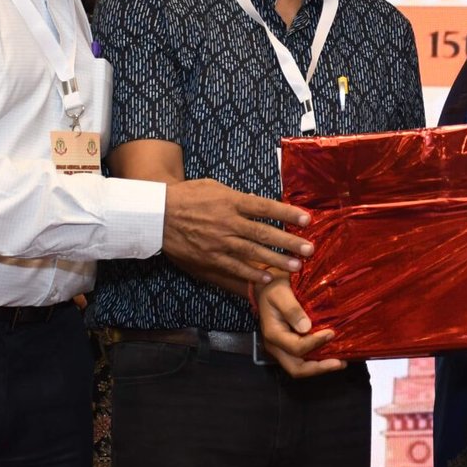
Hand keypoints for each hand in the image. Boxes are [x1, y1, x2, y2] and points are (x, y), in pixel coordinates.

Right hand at [162, 179, 312, 286]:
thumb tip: (259, 204)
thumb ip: (238, 197)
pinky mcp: (209, 257)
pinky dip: (251, 274)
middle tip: (309, 249)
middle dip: (289, 242)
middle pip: (264, 233)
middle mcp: (228, 222)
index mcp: (231, 201)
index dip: (287, 213)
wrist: (158, 213)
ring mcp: (219, 242)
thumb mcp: (215, 188)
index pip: (265, 208)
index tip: (307, 219)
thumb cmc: (188, 196)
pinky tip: (267, 278)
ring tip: (296, 267)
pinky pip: (234, 268)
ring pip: (253, 253)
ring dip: (276, 262)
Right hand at [256, 276, 346, 377]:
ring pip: (301, 367)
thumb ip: (291, 310)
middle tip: (339, 363)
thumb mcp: (280, 293)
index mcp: (273, 334)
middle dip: (319, 368)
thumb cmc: (273, 288)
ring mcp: (283, 348)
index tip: (331, 333)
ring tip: (340, 361)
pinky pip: (303, 359)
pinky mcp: (290, 346)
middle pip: (296, 369)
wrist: (267, 287)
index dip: (315, 343)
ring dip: (320, 367)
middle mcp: (276, 346)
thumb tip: (306, 328)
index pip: (296, 348)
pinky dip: (318, 360)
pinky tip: (333, 354)